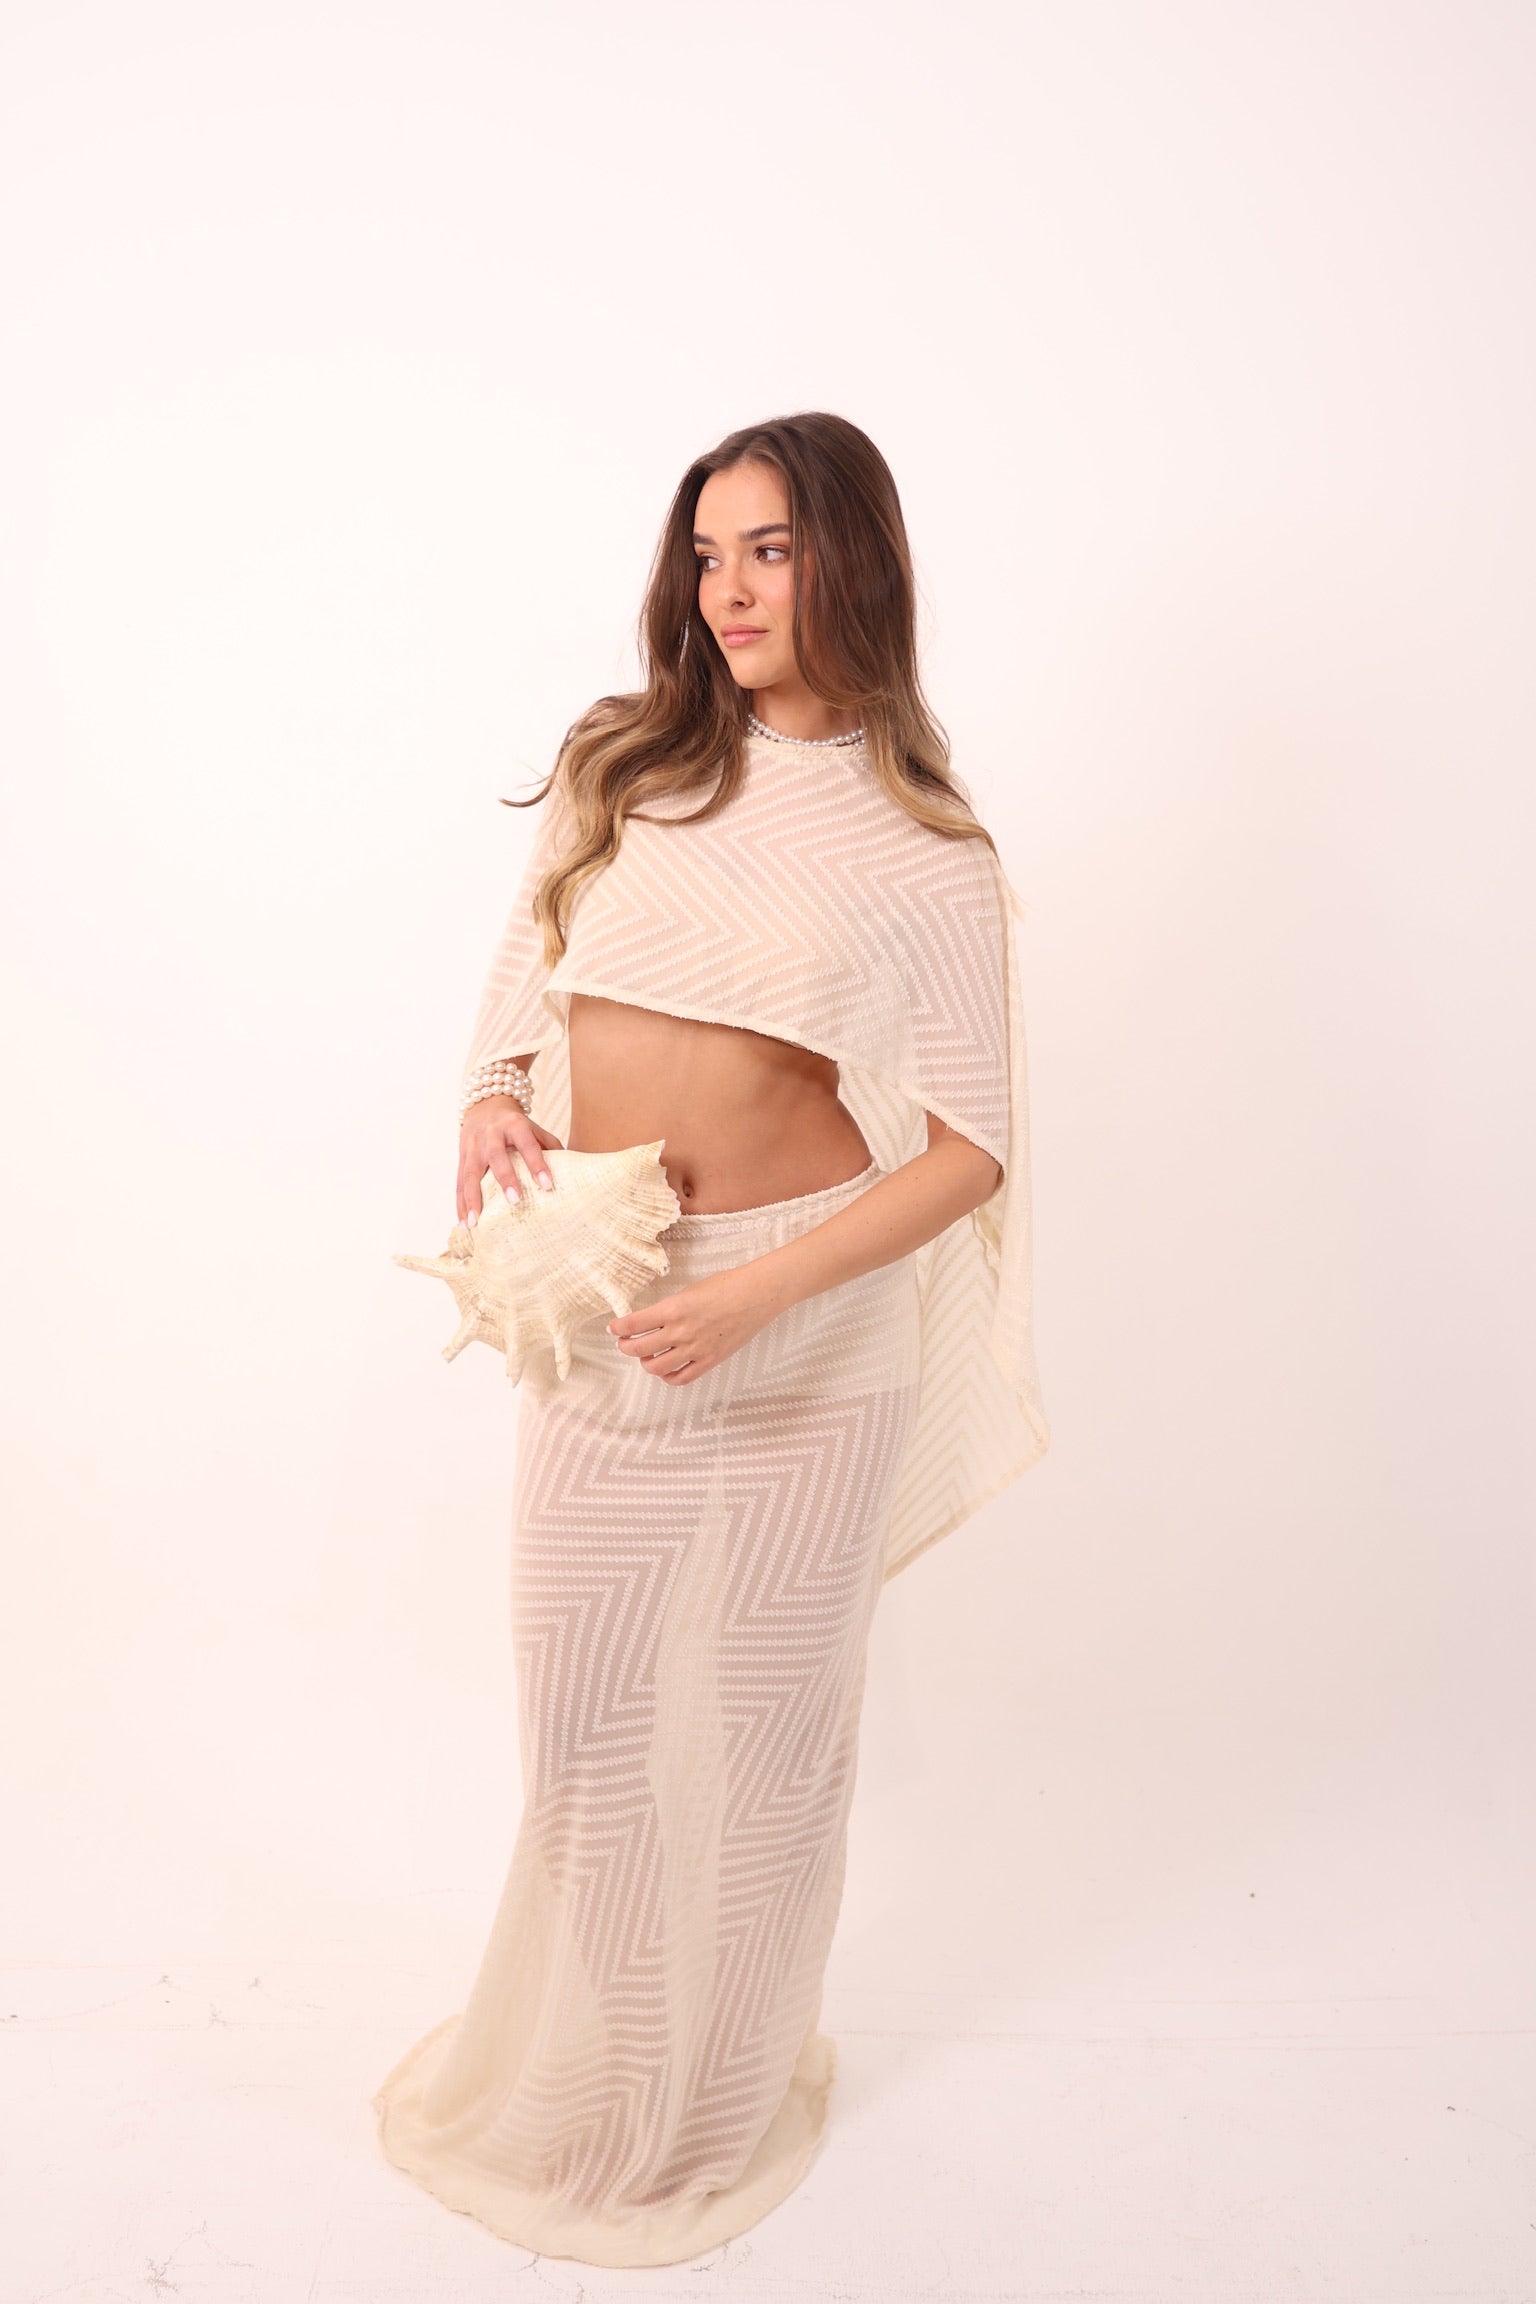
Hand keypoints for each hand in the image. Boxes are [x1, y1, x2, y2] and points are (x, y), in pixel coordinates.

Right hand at [457, 1096, 564, 1223]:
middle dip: (505, 1179)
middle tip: (516, 1201)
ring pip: (470, 1173)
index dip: (537, 1164)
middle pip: (497, 1157)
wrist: (485, 1106)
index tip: (548, 1185)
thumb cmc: (516, 1125)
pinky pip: (459, 1182)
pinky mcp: (461, 1157)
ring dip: (472, 1199)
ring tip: (475, 1223)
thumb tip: (572, 1175)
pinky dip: (460, 1204)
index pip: (528, 1144)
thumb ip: (551, 1148)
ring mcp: (473, 1146)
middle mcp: (491, 1134)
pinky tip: (464, 1223)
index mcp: (514, 1125)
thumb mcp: (535, 1128)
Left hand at [606, 1262, 787, 1384]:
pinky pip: (681, 1378)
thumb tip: (653, 1320)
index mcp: (673, 1309)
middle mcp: (680, 1332)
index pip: (633, 1324)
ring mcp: (695, 1349)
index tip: (613, 1328)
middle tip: (624, 1342)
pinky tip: (666, 1369)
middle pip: (638, 1348)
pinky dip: (668, 1376)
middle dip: (625, 1346)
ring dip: (645, 1362)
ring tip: (647, 1355)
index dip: (618, 1327)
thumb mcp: (690, 1290)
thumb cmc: (726, 1286)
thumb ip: (670, 1308)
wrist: (757, 1295)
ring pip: (655, 1367)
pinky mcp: (709, 1360)